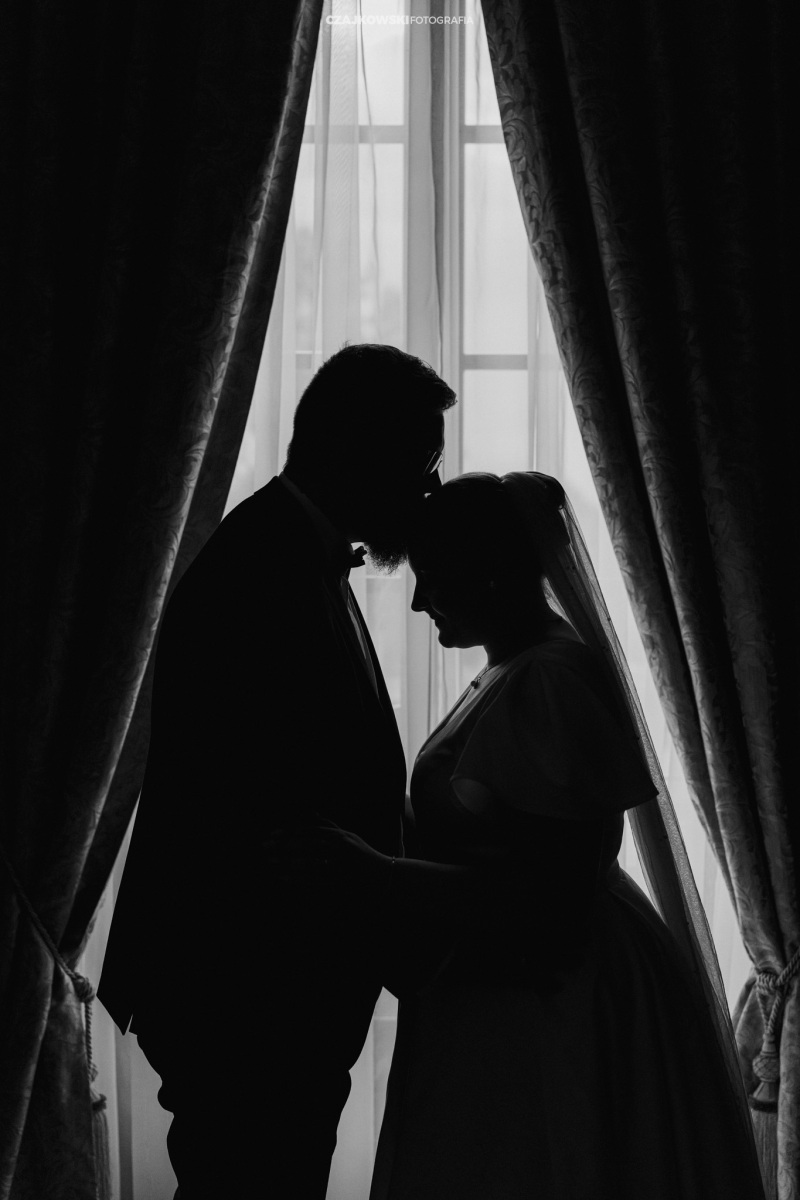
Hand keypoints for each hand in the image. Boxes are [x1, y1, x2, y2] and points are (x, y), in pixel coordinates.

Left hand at [262, 824, 390, 889]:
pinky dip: (297, 878)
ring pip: (309, 863)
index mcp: (341, 836)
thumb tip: (310, 811)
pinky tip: (283, 878)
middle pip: (307, 845)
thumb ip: (328, 825)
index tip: (272, 835)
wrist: (383, 877)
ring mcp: (341, 865)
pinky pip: (314, 880)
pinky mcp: (340, 882)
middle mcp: (341, 848)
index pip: (310, 831)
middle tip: (264, 847)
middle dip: (284, 846)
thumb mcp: (348, 836)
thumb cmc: (362, 855)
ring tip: (270, 862)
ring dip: (287, 862)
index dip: (290, 833)